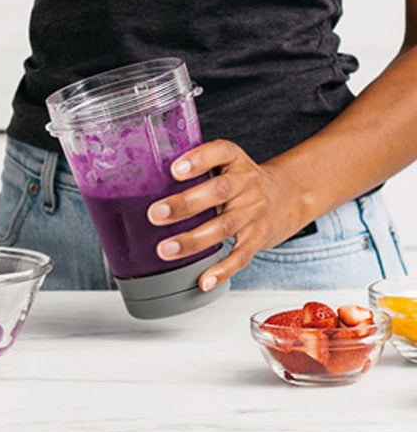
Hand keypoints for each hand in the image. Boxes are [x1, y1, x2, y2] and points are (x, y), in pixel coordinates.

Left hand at [146, 139, 302, 290]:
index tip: (175, 169)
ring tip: (166, 249)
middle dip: (185, 204)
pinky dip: (222, 270)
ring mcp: (254, 212)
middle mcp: (247, 184)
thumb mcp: (224, 163)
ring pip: (225, 226)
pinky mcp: (258, 237)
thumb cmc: (240, 180)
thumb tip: (144, 175)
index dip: (198, 160)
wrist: (287, 196)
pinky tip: (203, 280)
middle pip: (219, 192)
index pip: (220, 152)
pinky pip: (241, 255)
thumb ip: (195, 167)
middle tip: (155, 214)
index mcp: (235, 160)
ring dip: (193, 240)